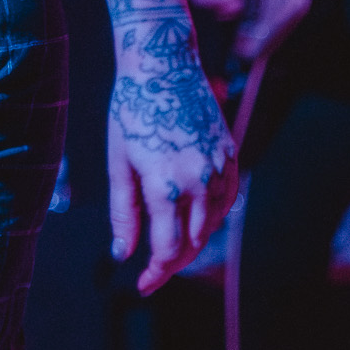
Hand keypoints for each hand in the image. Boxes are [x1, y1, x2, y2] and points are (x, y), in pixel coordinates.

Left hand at [107, 32, 238, 293]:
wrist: (162, 64)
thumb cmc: (131, 111)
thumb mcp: (119, 163)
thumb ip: (124, 214)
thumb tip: (122, 255)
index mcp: (166, 187)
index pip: (168, 251)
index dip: (156, 274)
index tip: (143, 285)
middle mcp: (200, 182)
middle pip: (193, 243)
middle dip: (172, 262)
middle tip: (152, 272)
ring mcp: (220, 167)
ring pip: (213, 224)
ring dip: (193, 240)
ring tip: (169, 245)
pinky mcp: (230, 154)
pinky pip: (227, 199)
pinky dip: (212, 216)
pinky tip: (195, 220)